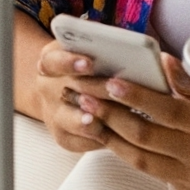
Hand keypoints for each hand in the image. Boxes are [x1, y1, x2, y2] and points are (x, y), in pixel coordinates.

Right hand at [27, 40, 111, 155]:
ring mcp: (53, 113)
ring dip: (86, 121)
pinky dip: (98, 139)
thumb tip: (142, 48)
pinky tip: (116, 136)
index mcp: (51, 62)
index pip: (52, 60)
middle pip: (66, 90)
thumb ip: (106, 48)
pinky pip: (79, 141)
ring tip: (100, 120)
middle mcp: (47, 87)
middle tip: (112, 89)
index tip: (88, 63)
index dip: (69, 62)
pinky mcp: (63, 136)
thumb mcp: (90, 51)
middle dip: (93, 91)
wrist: (66, 92)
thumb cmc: (92, 69)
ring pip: (68, 120)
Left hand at [69, 53, 189, 185]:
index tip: (113, 83)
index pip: (169, 111)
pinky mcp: (180, 184)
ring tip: (86, 113)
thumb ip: (189, 83)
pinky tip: (103, 133)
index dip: (139, 97)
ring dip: (108, 134)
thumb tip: (164, 60)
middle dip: (112, 114)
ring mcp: (188, 171)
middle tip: (85, 96)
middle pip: (146, 134)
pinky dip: (120, 150)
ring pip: (140, 156)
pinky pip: (144, 168)